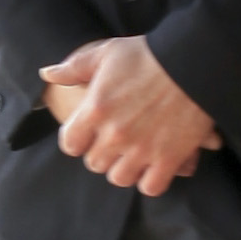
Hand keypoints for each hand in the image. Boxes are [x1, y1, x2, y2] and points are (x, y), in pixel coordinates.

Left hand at [39, 37, 218, 194]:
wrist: (193, 62)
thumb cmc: (148, 55)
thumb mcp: (106, 52)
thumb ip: (74, 67)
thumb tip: (47, 73)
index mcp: (95, 110)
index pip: (70, 145)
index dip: (78, 140)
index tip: (89, 133)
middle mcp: (115, 135)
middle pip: (95, 163)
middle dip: (102, 152)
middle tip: (116, 141)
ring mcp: (142, 150)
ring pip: (120, 177)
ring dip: (125, 168)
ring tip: (134, 154)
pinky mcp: (169, 160)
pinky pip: (150, 187)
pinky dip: (151, 180)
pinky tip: (154, 166)